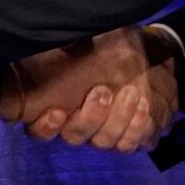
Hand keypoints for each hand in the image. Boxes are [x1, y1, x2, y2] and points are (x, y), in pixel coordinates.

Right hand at [7, 26, 180, 152]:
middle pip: (75, 136)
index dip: (46, 127)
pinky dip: (136, 129)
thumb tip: (65, 42)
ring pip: (104, 141)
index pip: (40, 128)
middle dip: (91, 117)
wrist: (144, 55)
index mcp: (58, 104)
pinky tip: (143, 107)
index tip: (57, 111)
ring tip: (131, 93)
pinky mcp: (128, 136)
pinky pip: (129, 144)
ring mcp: (102, 133)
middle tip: (104, 91)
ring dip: (118, 120)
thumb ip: (72, 44)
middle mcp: (78, 123)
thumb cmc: (108, 46)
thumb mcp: (90, 40)